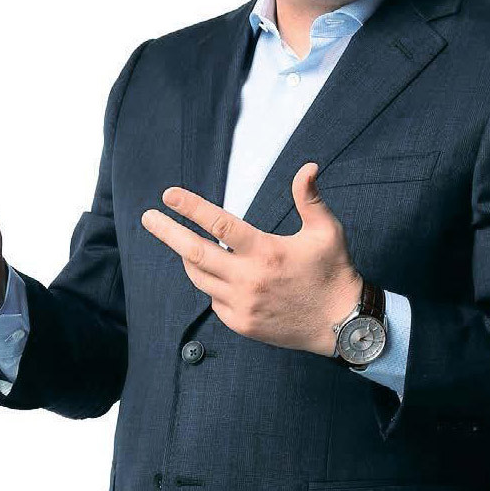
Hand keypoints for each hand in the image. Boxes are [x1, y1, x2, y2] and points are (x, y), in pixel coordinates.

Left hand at [141, 161, 363, 356]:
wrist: (342, 324)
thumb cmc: (334, 271)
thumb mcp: (327, 231)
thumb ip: (309, 198)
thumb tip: (307, 166)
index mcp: (266, 251)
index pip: (219, 224)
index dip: (190, 207)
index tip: (168, 195)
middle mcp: (248, 279)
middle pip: (194, 253)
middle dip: (167, 233)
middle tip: (147, 218)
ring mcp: (242, 305)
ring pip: (200, 278)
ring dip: (189, 259)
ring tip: (184, 245)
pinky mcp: (242, 324)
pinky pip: (214, 301)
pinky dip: (212, 285)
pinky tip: (221, 277)